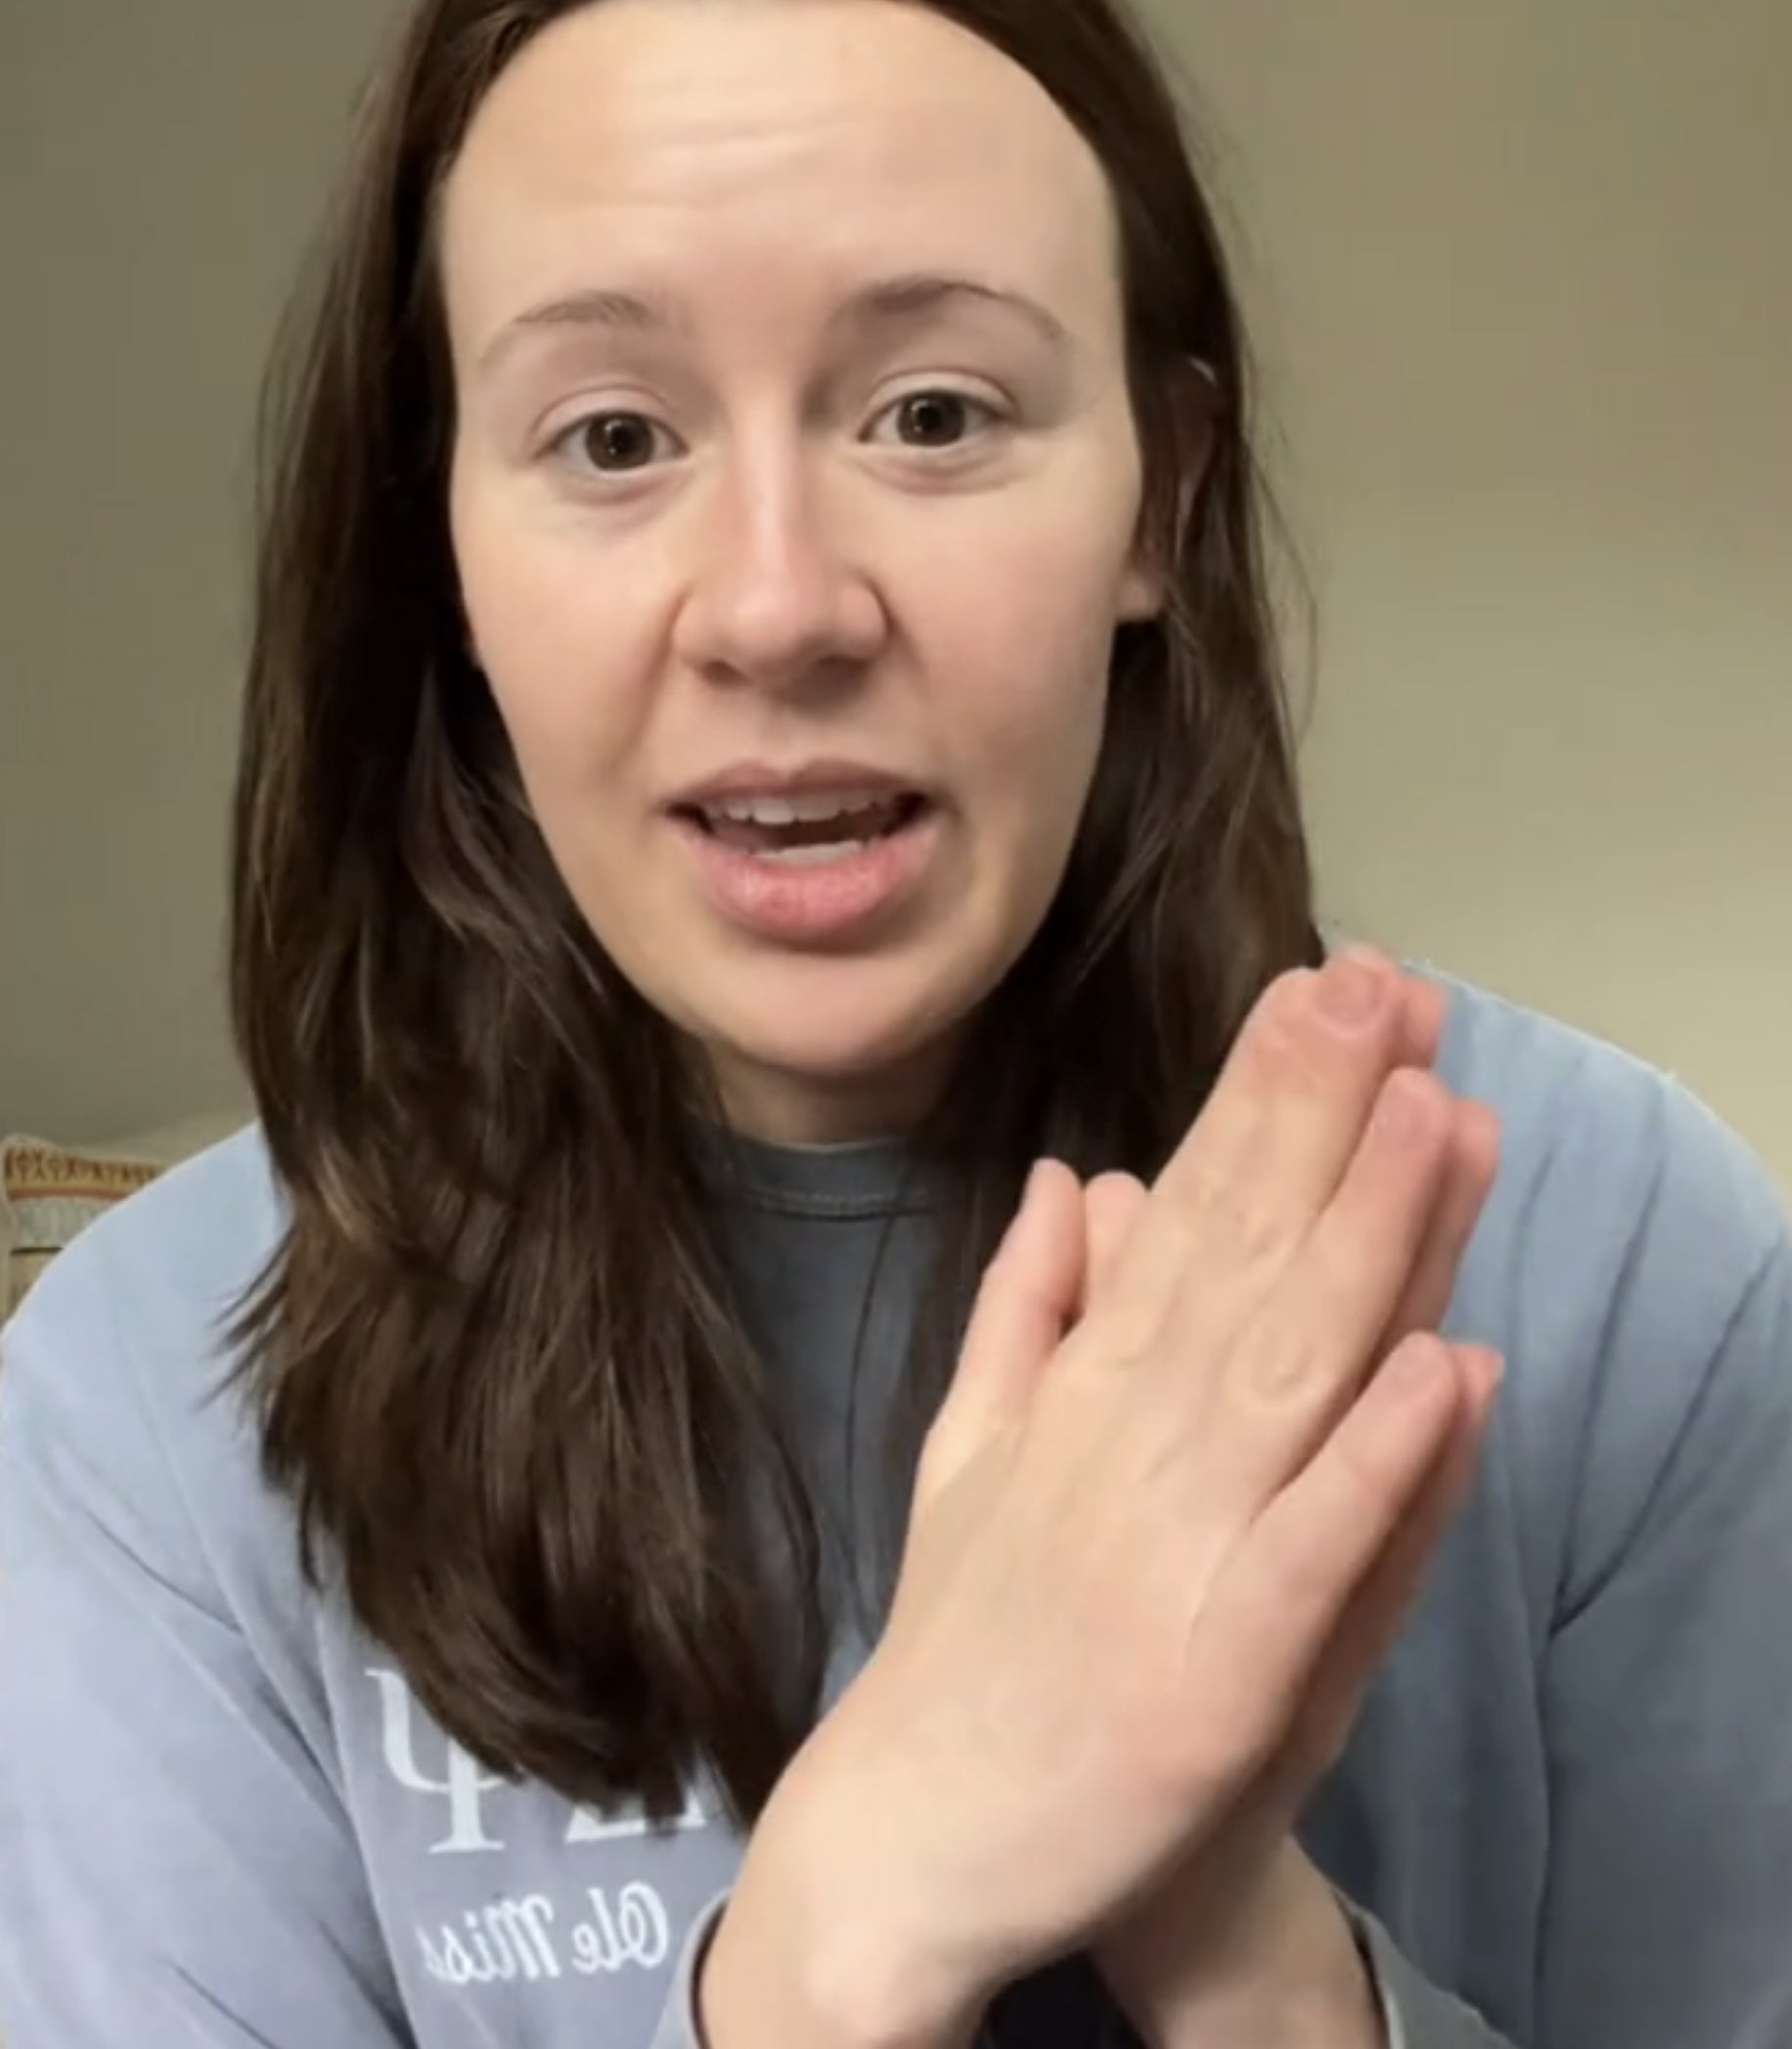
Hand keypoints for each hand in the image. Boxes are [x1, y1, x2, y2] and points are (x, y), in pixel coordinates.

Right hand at [774, 945, 1502, 2035]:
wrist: (909, 1843)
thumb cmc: (964, 1642)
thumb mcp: (974, 1452)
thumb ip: (1031, 1310)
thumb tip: (1083, 1175)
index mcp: (1084, 1390)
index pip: (1190, 1211)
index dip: (1266, 1096)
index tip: (1328, 986)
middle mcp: (1130, 1442)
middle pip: (1249, 1254)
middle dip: (1326, 1113)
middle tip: (1395, 984)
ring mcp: (1177, 1548)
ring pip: (1291, 1367)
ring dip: (1370, 1237)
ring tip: (1438, 1113)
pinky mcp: (1220, 1669)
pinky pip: (1315, 1550)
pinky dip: (1376, 1461)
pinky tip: (1440, 1368)